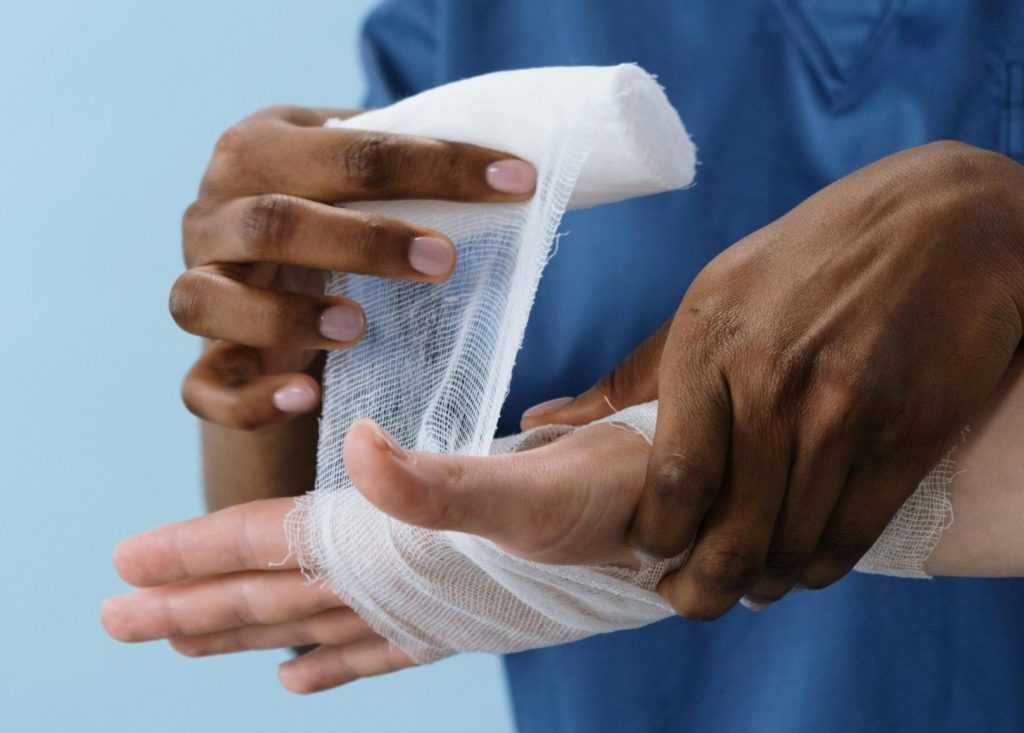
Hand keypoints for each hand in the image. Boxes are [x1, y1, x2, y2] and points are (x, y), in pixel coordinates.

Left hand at [102, 419, 653, 691]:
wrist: (679, 529)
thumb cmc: (614, 502)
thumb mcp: (531, 488)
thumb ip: (441, 485)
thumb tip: (363, 451)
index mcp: (400, 545)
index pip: (278, 546)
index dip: (201, 550)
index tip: (128, 564)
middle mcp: (403, 584)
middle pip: (276, 597)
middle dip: (192, 606)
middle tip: (114, 618)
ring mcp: (429, 604)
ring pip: (312, 624)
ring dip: (244, 631)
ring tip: (184, 643)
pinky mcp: (461, 611)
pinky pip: (377, 647)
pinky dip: (332, 663)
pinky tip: (295, 679)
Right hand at [175, 104, 535, 428]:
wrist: (267, 281)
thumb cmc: (330, 220)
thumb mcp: (357, 182)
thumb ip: (405, 169)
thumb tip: (513, 173)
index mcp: (260, 150)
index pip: (348, 149)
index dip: (438, 166)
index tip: (515, 184)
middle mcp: (212, 213)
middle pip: (271, 221)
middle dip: (363, 241)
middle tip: (443, 263)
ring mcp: (196, 287)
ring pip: (206, 300)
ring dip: (286, 315)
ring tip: (358, 327)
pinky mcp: (200, 360)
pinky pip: (201, 386)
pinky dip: (249, 397)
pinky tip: (305, 397)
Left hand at [523, 141, 1023, 617]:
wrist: (935, 223)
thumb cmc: (802, 260)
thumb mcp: (708, 299)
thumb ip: (630, 375)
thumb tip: (543, 420)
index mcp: (709, 348)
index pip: (674, 481)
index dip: (658, 539)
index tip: (650, 554)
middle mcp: (774, 386)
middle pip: (731, 531)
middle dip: (703, 588)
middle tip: (690, 600)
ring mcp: (845, 413)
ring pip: (792, 543)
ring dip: (762, 583)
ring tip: (745, 587)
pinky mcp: (905, 435)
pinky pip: (853, 533)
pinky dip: (820, 566)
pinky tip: (800, 567)